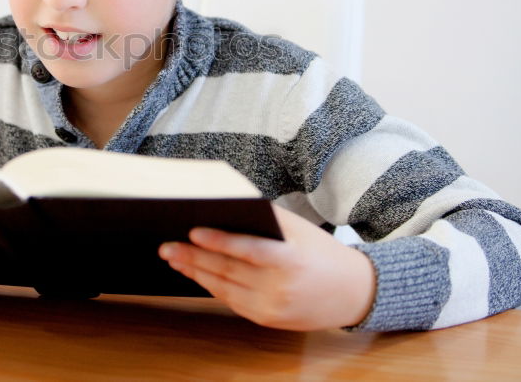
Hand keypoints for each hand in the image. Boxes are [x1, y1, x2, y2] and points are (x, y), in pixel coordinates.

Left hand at [158, 205, 376, 330]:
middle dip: (193, 257)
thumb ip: (267, 218)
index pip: (249, 250)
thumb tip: (228, 201)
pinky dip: (211, 286)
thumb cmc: (323, 253)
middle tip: (167, 245)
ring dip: (195, 272)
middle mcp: (280, 287)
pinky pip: (231, 301)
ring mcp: (272, 307)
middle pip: (228, 270)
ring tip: (173, 257)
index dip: (219, 242)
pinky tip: (195, 273)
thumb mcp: (301, 229)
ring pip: (224, 287)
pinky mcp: (267, 320)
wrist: (353, 293)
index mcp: (291, 260)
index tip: (193, 232)